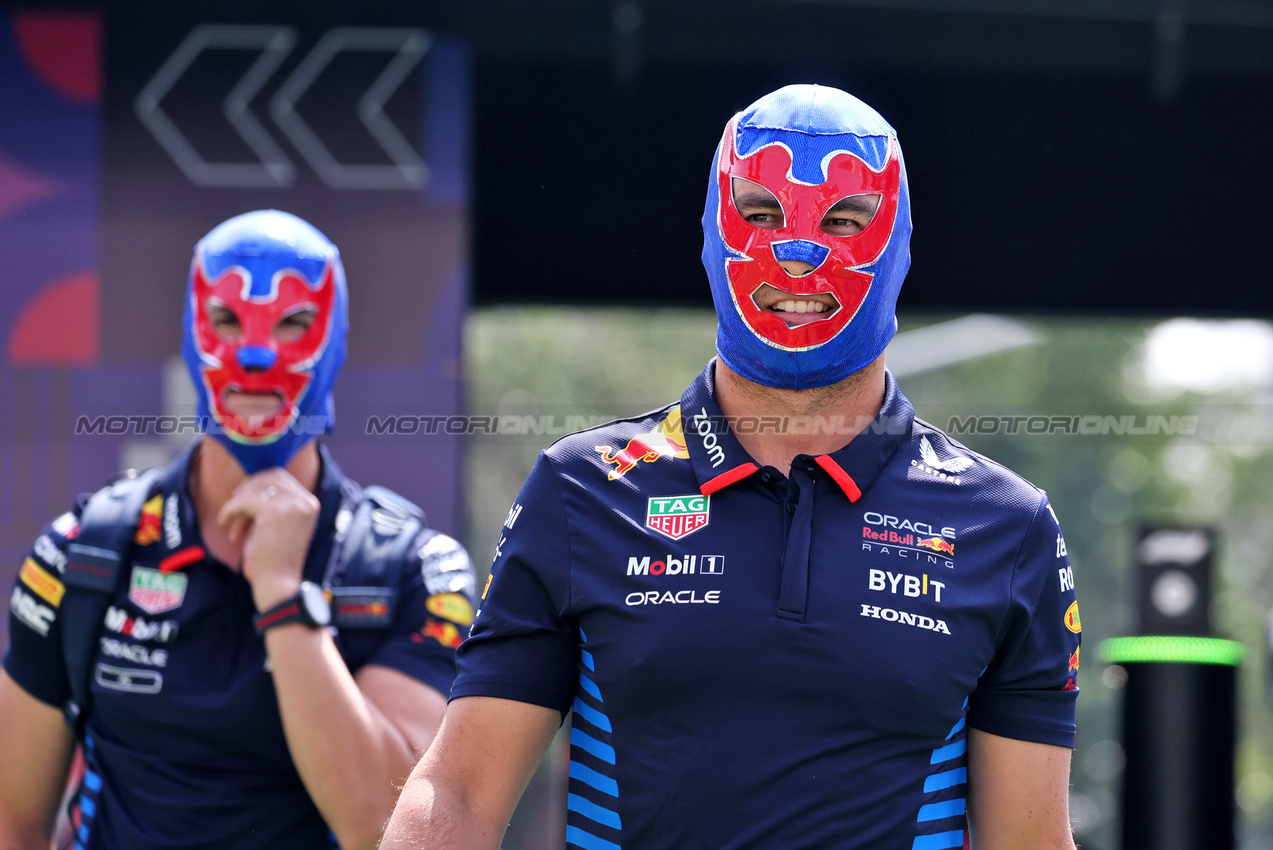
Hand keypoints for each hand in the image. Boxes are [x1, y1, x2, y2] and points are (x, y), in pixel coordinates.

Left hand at [216, 468, 320, 611]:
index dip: (257, 484)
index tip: (242, 499)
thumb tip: (249, 485)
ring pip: (255, 488)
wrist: (278, 583)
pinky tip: (225, 524)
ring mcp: (293, 505)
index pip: (281, 477)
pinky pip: (244, 501)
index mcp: (310, 503)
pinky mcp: (275, 512)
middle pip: (269, 477)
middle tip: (233, 509)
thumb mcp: (280, 525)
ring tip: (230, 524)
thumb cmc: (275, 558)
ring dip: (237, 504)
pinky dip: (230, 510)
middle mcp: (306, 501)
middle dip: (247, 490)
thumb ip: (274, 503)